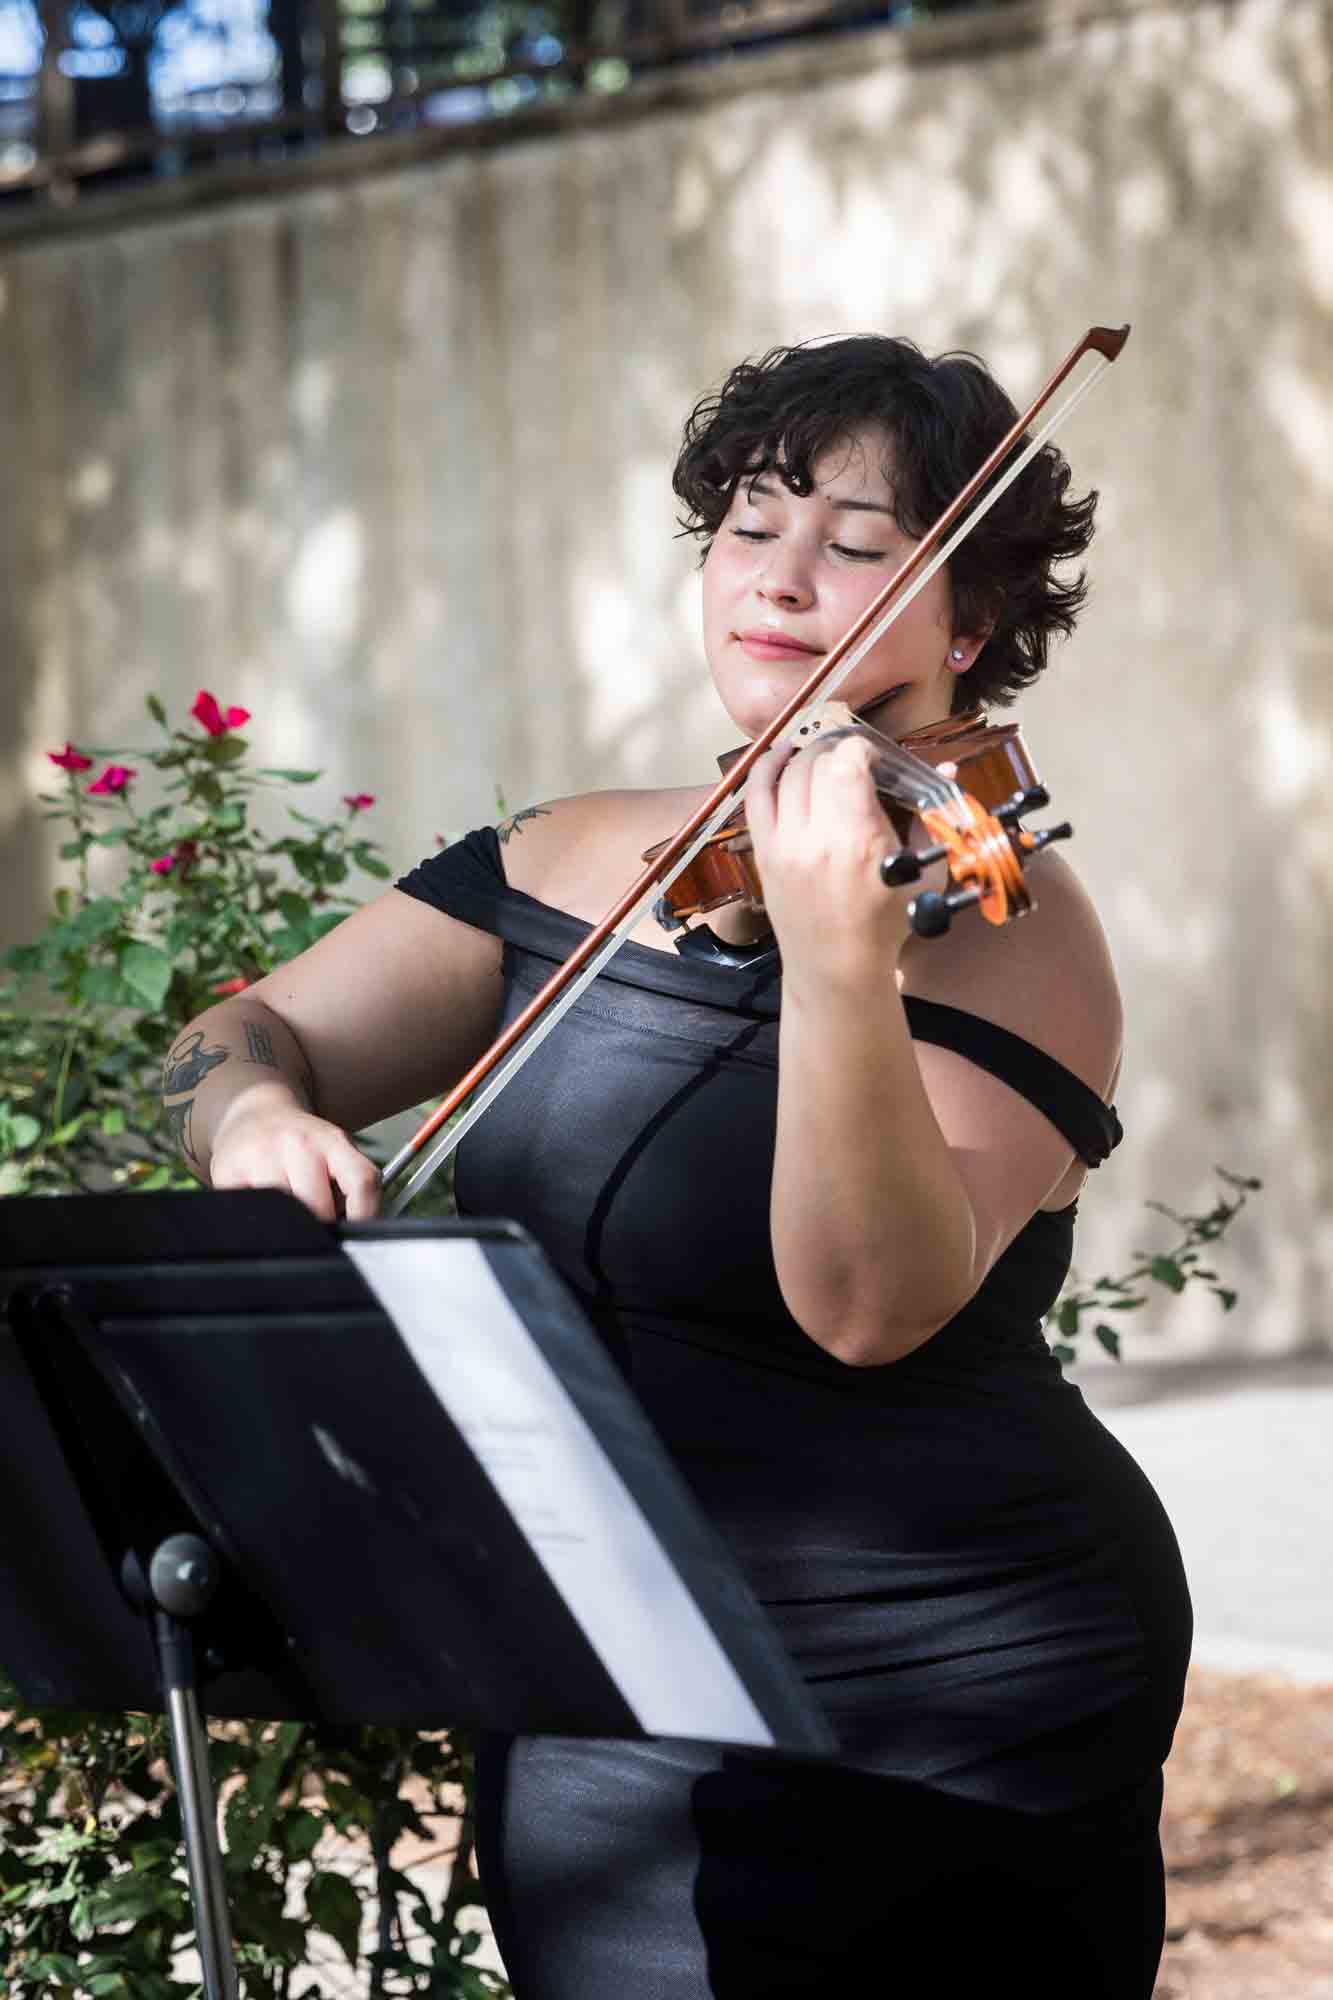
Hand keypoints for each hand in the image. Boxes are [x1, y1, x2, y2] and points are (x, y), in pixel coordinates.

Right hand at [210, 1097, 380, 1221]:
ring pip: (282, 1215)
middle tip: (317, 1227)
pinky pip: (249, 1215)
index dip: (365, 1216)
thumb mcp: (334, 1151)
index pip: (361, 1181)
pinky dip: (258, 1221)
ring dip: (288, 1226)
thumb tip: (353, 1232)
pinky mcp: (227, 1172)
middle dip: (321, 1227)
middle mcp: (296, 1144)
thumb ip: (349, 1186)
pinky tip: (261, 1206)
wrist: (254, 1111)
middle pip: (318, 1207)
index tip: (358, 1236)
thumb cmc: (300, 1142)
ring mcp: (259, 1156)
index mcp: (332, 1141)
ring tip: (288, 1212)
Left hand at [744, 733, 913, 992]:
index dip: (861, 748)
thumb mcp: (924, 873)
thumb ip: (932, 818)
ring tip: (824, 757)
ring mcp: (784, 846)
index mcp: (858, 841)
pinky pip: (756, 797)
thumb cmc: (887, 923)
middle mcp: (815, 839)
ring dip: (808, 757)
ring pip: (788, 775)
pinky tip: (780, 754)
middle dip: (838, 752)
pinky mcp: (764, 854)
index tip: (873, 757)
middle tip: (853, 762)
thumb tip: (947, 767)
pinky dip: (766, 768)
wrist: (838, 967)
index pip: (848, 764)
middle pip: (818, 764)